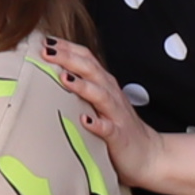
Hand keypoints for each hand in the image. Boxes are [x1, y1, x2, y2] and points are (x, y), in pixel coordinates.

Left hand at [45, 36, 164, 186]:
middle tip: (47, 51)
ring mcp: (116, 115)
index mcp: (104, 85)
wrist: (149, 154)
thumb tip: (52, 74)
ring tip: (64, 79)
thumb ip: (82, 88)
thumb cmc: (118, 127)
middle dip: (69, 59)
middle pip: (91, 70)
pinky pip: (108, 128)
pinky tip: (85, 121)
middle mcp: (111, 95)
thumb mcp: (99, 103)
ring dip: (83, 86)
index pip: (86, 59)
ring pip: (100, 95)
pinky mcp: (119, 136)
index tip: (45, 40)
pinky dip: (97, 123)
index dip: (68, 48)